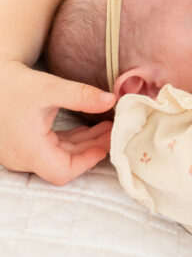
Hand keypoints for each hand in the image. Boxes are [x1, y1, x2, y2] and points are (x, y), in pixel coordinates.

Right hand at [0, 60, 114, 184]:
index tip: (106, 144)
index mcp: (29, 150)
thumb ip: (81, 96)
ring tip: (105, 127)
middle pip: (63, 164)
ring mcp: (21, 153)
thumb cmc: (13, 84)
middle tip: (113, 131)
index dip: (87, 162)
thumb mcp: (50, 88)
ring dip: (82, 144)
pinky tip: (86, 130)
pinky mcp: (22, 146)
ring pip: (58, 156)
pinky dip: (69, 141)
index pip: (62, 172)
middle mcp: (23, 157)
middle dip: (90, 149)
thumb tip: (112, 100)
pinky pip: (50, 149)